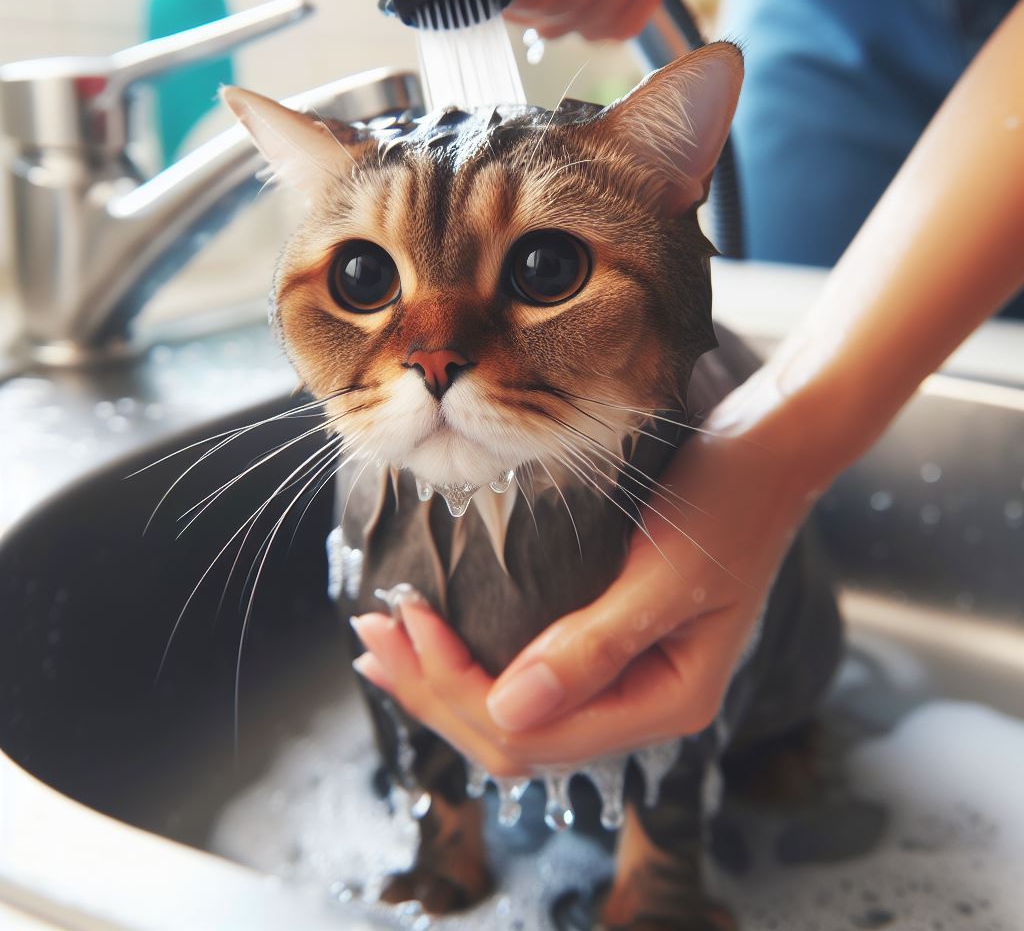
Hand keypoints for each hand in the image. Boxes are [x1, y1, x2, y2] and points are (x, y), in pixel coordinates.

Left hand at [351, 365, 833, 775]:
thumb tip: (508, 713)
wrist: (764, 455)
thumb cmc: (726, 503)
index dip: (458, 691)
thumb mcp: (664, 574)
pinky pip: (527, 681)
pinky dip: (471, 666)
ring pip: (514, 714)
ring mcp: (624, 681)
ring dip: (443, 685)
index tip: (409, 626)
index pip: (534, 734)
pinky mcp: (609, 649)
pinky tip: (432, 646)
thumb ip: (593, 648)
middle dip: (435, 692)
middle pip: (513, 735)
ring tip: (380, 647)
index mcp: (664, 703)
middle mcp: (640, 706)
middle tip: (371, 635)